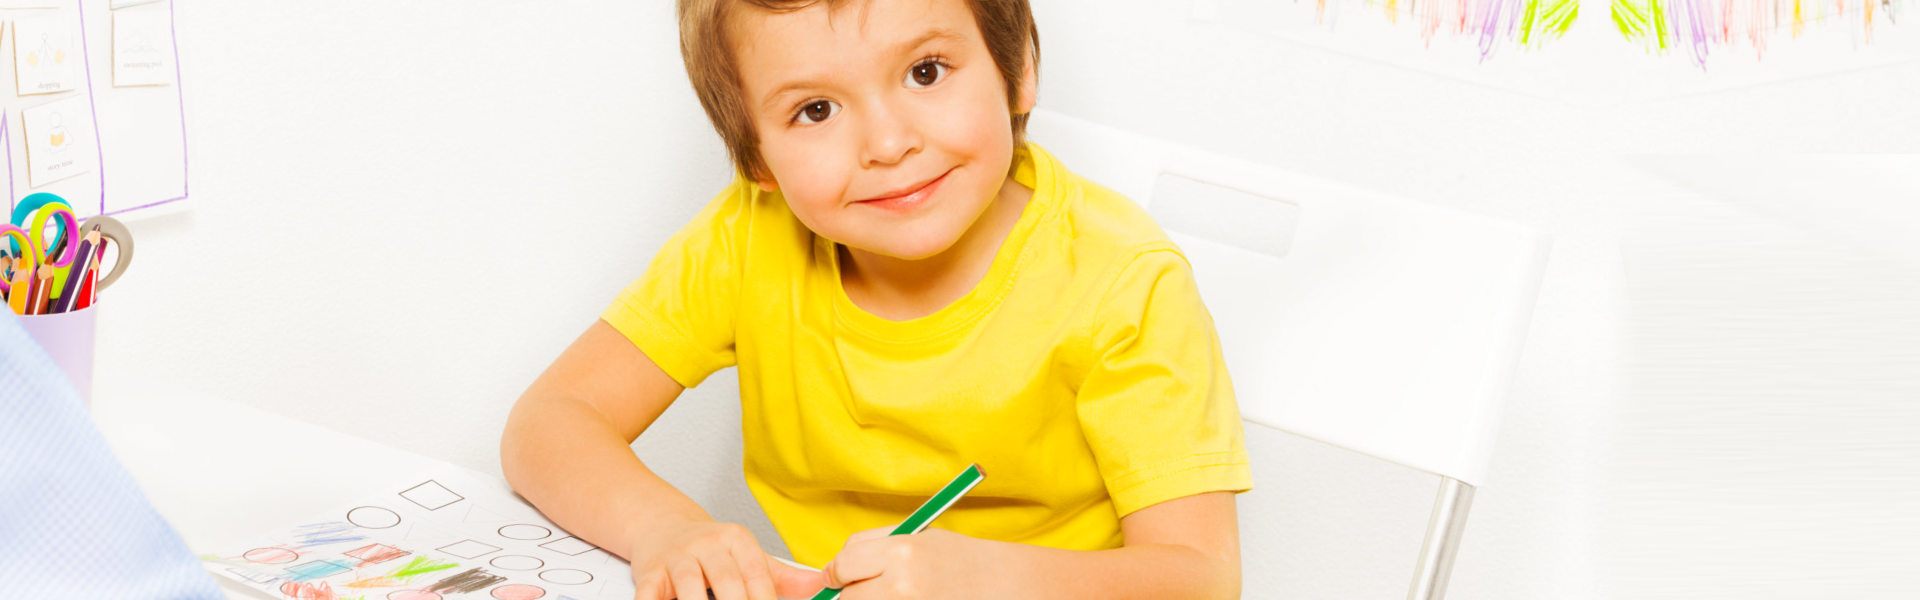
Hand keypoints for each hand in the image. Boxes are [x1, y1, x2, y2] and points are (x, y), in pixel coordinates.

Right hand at [629, 518, 826, 599]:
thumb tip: (820, 586)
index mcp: (737, 540)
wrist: (663, 526)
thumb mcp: (748, 556)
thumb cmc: (711, 550)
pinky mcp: (649, 572)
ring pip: (690, 586)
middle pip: (727, 582)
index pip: (758, 575)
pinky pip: (650, 593)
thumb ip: (781, 577)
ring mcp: (677, 557)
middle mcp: (707, 544)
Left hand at [823, 527, 994, 599]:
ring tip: (896, 593)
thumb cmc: (959, 558)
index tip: (838, 575)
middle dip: (852, 591)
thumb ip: (873, 546)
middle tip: (872, 586)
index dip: (837, 571)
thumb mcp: (919, 536)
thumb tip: (833, 566)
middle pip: (848, 596)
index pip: (843, 563)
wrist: (1000, 584)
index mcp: (902, 551)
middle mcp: (902, 584)